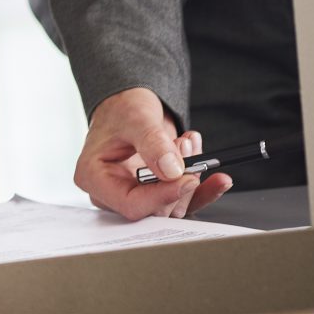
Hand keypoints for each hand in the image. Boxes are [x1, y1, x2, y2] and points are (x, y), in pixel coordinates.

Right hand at [75, 87, 232, 221]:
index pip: (130, 204)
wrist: (129, 104)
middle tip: (185, 145)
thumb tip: (171, 170)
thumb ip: (152, 142)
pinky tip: (218, 180)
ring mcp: (135, 195)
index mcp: (94, 177)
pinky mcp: (156, 194)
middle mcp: (113, 191)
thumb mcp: (135, 117)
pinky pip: (183, 203)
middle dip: (178, 180)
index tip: (187, 177)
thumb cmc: (121, 108)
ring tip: (189, 143)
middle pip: (154, 209)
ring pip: (172, 207)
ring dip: (191, 178)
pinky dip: (204, 190)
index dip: (162, 195)